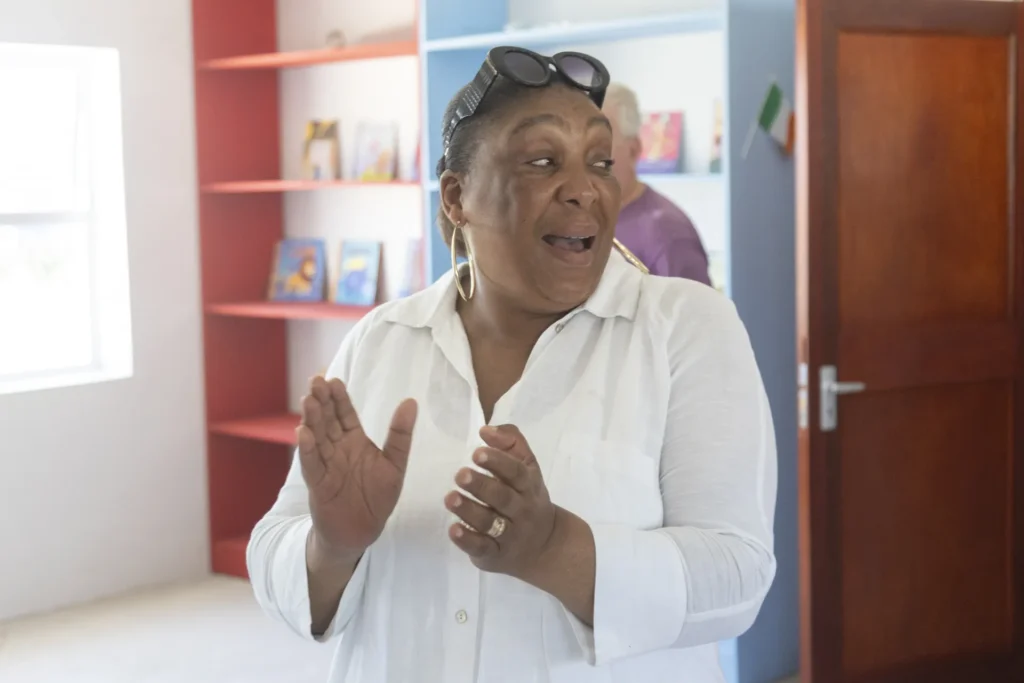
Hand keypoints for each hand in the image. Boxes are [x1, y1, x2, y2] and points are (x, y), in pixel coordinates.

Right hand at [297, 376, 416, 562]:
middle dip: (322, 401)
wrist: (363, 530)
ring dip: (312, 419)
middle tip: (316, 380)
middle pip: (328, 421)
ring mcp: (326, 465)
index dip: (339, 398)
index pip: (345, 414)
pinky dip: (307, 450)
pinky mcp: (318, 484)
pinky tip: (303, 433)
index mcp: (355, 441)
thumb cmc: (378, 496)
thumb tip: (411, 401)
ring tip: (309, 400)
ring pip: (317, 438)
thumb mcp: (395, 463)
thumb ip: (400, 434)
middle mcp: (337, 449)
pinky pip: (312, 464)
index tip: (334, 380)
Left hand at [444, 424, 561, 578]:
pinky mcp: (495, 554)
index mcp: (529, 485)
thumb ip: (511, 443)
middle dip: (481, 485)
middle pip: (502, 497)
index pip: (516, 472)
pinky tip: (453, 530)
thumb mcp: (527, 467)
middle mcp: (522, 510)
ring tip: (450, 498)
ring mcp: (509, 534)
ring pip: (490, 522)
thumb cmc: (527, 498)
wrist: (546, 546)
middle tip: (460, 475)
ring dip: (469, 510)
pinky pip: (482, 548)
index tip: (476, 453)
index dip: (498, 462)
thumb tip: (485, 430)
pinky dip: (467, 540)